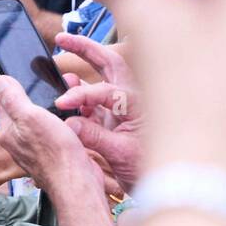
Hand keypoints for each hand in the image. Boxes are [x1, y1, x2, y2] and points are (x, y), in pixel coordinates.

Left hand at [0, 74, 113, 225]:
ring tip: (69, 104)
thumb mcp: (30, 116)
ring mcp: (38, 149)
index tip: (34, 80)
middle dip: (41, 99)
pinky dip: (67, 125)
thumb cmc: (54, 151)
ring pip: (45, 121)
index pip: (6, 102)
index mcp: (8, 132)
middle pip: (27, 111)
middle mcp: (20, 142)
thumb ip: (13, 98)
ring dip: (56, 111)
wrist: (77, 180)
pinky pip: (59, 132)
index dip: (20, 87)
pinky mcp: (56, 154)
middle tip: (57, 91)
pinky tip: (75, 122)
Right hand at [52, 33, 143, 187]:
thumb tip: (69, 124)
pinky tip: (67, 99)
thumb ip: (94, 137)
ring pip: (102, 78)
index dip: (81, 95)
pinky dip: (80, 96)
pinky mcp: (115, 120)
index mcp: (138, 104)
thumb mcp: (121, 154)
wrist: (165, 187)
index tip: (61, 103)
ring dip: (82, 70)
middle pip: (109, 63)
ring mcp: (123, 108)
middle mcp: (133, 100)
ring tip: (60, 71)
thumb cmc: (151, 169)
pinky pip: (95, 101)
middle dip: (85, 48)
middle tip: (61, 37)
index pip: (106, 91)